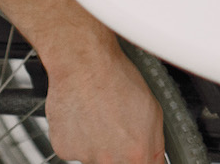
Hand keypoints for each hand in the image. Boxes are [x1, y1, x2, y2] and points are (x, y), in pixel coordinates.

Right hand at [43, 35, 164, 163]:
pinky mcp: (64, 149)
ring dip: (97, 143)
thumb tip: (155, 161)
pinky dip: (78, 136)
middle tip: (116, 126)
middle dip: (118, 151)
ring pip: (95, 157)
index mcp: (135, 154)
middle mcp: (109, 161)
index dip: (138, 158)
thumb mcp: (153, 111)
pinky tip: (83, 114)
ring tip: (99, 114)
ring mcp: (85, 156)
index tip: (136, 153)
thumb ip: (155, 145)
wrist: (84, 64)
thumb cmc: (118, 79)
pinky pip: (75, 148)